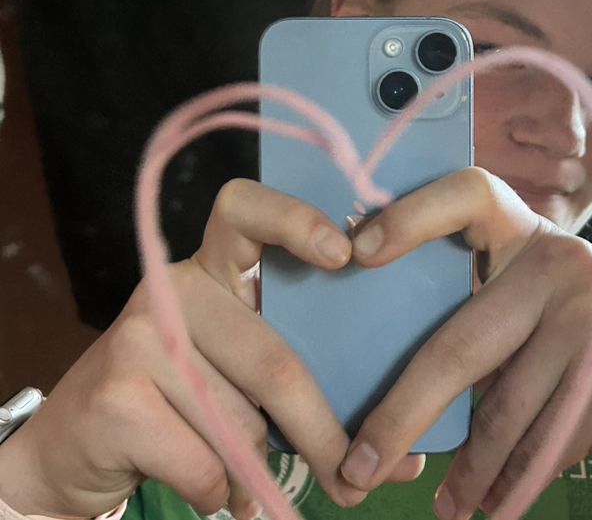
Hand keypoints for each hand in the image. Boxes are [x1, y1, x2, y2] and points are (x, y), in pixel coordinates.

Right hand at [0, 178, 422, 519]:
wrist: (74, 445)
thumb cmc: (181, 400)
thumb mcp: (237, 371)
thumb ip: (300, 385)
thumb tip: (408, 459)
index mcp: (214, 268)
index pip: (247, 210)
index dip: (297, 220)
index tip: (343, 255)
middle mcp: (174, 289)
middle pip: (271, 359)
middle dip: (321, 433)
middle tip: (354, 482)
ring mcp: (139, 337)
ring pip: (240, 423)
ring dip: (259, 473)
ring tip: (255, 489)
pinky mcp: (114, 397)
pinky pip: (204, 462)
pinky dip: (221, 493)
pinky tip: (210, 490)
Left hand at [338, 168, 591, 519]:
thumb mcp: (543, 306)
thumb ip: (485, 316)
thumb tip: (390, 372)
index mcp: (531, 237)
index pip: (468, 193)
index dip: (411, 214)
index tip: (357, 251)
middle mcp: (560, 266)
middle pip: (458, 344)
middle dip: (399, 415)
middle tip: (354, 467)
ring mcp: (589, 323)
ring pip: (498, 413)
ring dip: (465, 471)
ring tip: (444, 503)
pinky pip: (536, 446)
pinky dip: (506, 483)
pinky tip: (489, 503)